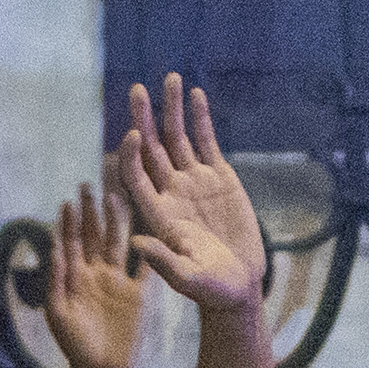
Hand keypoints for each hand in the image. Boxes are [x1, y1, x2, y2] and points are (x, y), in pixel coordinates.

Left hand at [42, 178, 149, 367]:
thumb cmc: (74, 344)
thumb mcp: (59, 313)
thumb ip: (57, 280)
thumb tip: (54, 247)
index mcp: (75, 278)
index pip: (71, 244)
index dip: (69, 223)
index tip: (68, 201)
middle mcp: (96, 274)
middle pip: (93, 236)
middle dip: (90, 212)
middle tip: (87, 185)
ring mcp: (118, 281)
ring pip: (117, 244)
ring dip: (116, 221)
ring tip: (115, 197)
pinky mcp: (138, 293)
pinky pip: (144, 267)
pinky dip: (148, 248)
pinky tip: (150, 227)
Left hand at [114, 75, 265, 315]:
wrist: (238, 286)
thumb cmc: (210, 288)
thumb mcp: (186, 278)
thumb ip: (162, 260)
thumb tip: (135, 241)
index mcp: (156, 213)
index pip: (135, 176)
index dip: (130, 155)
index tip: (133, 134)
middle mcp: (170, 192)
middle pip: (151, 149)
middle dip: (143, 119)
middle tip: (136, 90)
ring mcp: (193, 182)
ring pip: (178, 138)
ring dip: (172, 110)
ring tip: (170, 78)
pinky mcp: (219, 178)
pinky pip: (206, 142)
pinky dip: (200, 119)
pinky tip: (195, 95)